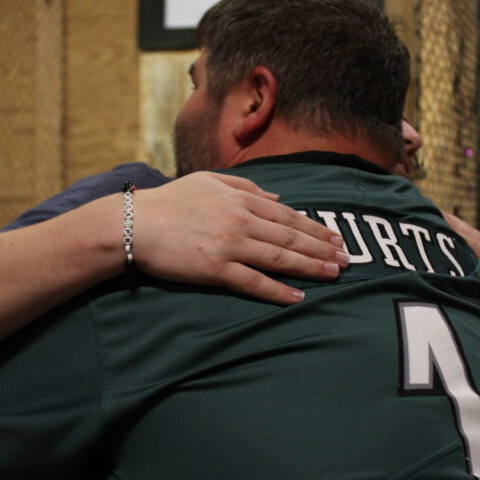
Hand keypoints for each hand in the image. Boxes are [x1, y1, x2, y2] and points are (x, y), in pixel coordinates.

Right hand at [136, 172, 347, 303]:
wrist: (132, 224)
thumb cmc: (169, 202)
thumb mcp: (209, 182)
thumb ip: (246, 188)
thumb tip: (277, 198)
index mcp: (240, 199)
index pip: (287, 216)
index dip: (315, 228)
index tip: (336, 238)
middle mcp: (240, 220)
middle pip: (291, 236)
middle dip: (322, 248)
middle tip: (347, 260)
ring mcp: (229, 245)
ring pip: (279, 257)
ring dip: (310, 267)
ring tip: (333, 274)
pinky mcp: (214, 269)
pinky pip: (253, 282)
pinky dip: (277, 290)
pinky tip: (297, 297)